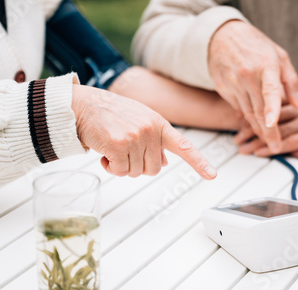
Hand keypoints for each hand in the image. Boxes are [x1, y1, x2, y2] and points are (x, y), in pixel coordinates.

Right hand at [72, 84, 216, 178]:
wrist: (85, 105)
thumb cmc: (112, 114)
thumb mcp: (140, 121)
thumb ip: (155, 140)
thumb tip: (165, 162)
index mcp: (159, 124)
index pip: (184, 146)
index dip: (199, 163)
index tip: (212, 176)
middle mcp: (150, 130)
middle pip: (154, 169)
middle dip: (139, 166)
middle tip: (125, 151)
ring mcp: (135, 137)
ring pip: (136, 173)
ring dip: (122, 166)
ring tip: (113, 147)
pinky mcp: (118, 145)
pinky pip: (120, 172)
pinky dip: (111, 168)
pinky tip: (105, 153)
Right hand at [208, 20, 297, 152]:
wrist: (223, 37)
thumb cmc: (256, 46)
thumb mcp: (280, 56)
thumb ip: (291, 81)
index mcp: (266, 65)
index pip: (269, 90)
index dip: (271, 108)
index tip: (272, 123)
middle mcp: (248, 75)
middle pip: (258, 110)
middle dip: (268, 132)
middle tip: (277, 147)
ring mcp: (233, 83)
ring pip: (248, 114)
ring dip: (258, 130)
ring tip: (268, 141)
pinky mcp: (223, 89)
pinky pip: (239, 109)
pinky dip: (247, 119)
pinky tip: (255, 126)